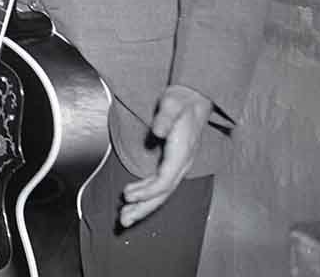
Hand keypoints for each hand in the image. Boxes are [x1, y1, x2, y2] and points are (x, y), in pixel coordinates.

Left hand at [119, 84, 212, 226]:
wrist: (195, 98)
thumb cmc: (182, 100)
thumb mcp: (173, 104)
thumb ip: (165, 118)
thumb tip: (157, 131)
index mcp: (182, 154)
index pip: (165, 181)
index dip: (147, 191)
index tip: (127, 196)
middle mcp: (182, 164)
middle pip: (163, 193)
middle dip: (143, 208)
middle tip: (124, 221)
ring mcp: (178, 166)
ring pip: (161, 193)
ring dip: (143, 205)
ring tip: (125, 217)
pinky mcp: (173, 164)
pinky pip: (160, 185)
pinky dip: (145, 193)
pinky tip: (132, 197)